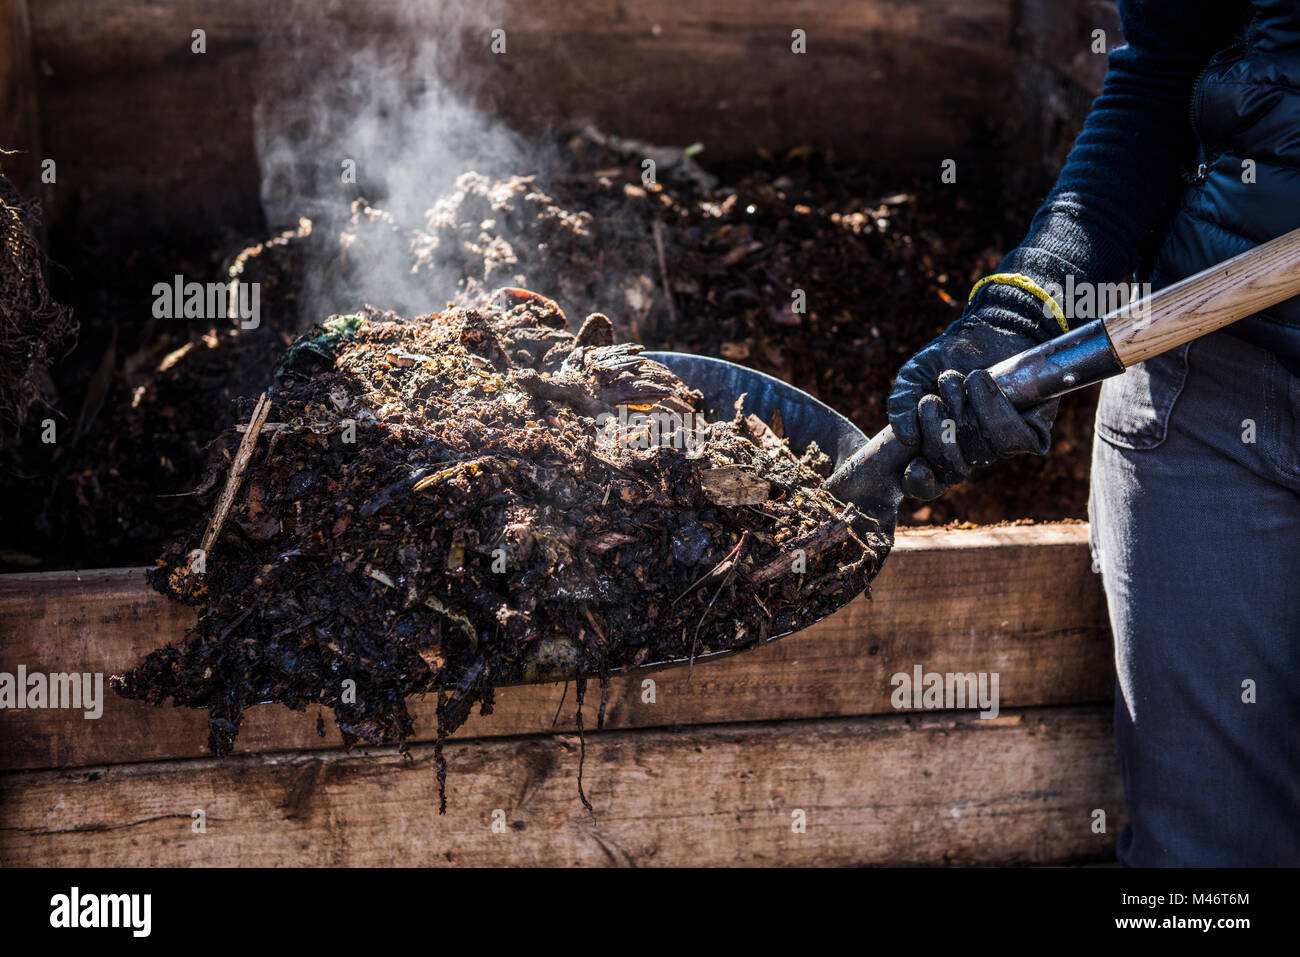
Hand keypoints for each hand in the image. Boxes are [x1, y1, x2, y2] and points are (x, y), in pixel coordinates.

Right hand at [887, 319, 1057, 500]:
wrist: (989, 329)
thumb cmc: (949, 356)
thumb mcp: (914, 377)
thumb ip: (900, 404)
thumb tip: (906, 437)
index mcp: (939, 447)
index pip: (929, 485)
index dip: (920, 484)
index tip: (914, 466)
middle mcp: (969, 452)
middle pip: (954, 470)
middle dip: (938, 434)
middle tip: (930, 401)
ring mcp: (1000, 445)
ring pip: (982, 451)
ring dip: (965, 411)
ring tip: (957, 380)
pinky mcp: (1030, 432)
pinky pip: (1013, 439)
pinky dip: (994, 408)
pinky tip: (980, 381)